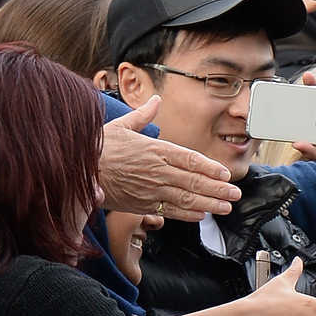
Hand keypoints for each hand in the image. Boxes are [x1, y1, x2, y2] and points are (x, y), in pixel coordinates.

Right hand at [99, 95, 240, 217]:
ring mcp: (151, 189)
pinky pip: (169, 211)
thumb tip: (155, 99)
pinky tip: (201, 216)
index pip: (190, 159)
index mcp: (156, 149)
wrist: (79, 169)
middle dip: (218, 189)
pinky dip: (187, 214)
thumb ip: (143, 114)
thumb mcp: (122, 124)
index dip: (210, 168)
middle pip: (194, 181)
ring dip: (209, 203)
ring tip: (226, 207)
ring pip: (186, 198)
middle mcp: (157, 170)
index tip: (226, 174)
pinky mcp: (142, 204)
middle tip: (235, 194)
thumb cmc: (100, 147)